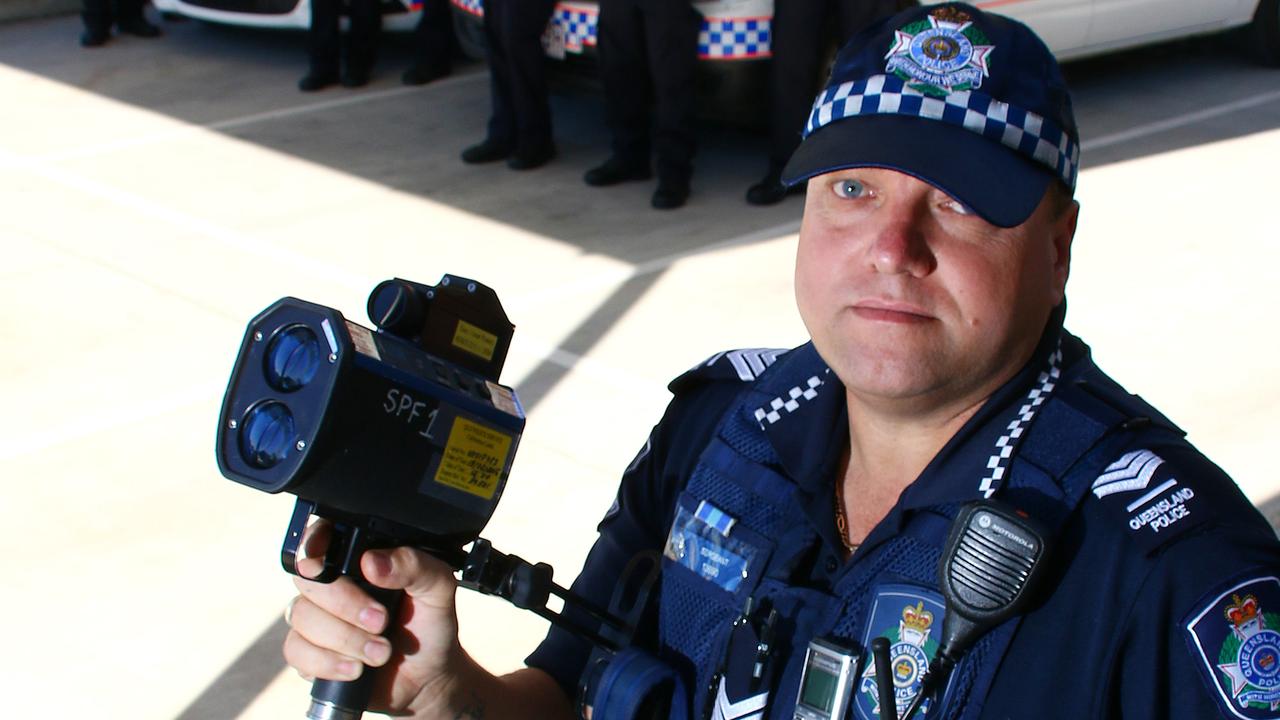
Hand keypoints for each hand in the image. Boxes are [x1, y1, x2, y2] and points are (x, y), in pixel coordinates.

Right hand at [282, 522, 463, 715]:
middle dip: (345, 605)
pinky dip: (327, 663)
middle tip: (381, 622)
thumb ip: (415, 566)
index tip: (336, 565)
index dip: (316, 544)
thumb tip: (372, 562)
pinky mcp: (307, 652)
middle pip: (309, 580)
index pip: (322, 536)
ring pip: (301, 616)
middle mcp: (331, 583)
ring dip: (345, 639)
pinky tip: (355, 669)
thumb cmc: (429, 625)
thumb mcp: (438, 590)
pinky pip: (296, 651)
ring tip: (381, 653)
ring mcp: (316, 617)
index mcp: (359, 558)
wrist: (426, 676)